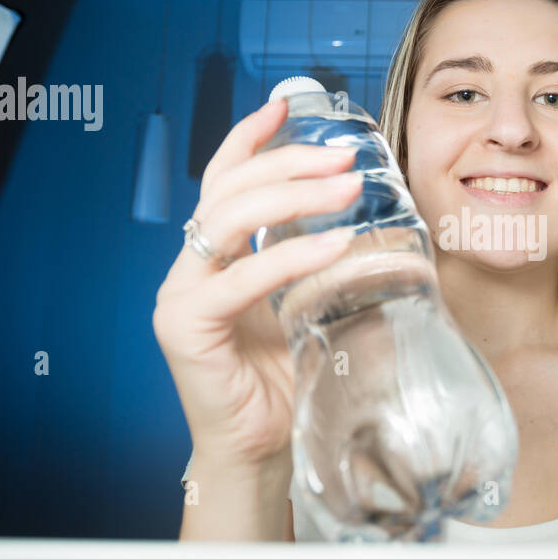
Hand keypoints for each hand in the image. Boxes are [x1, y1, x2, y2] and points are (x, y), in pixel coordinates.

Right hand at [152, 96, 362, 465]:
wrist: (262, 453)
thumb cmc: (287, 383)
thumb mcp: (309, 309)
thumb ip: (320, 266)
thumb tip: (374, 222)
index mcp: (215, 257)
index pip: (223, 180)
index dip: (250, 138)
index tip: (286, 105)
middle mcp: (191, 267)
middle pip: (228, 188)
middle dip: (287, 162)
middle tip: (344, 156)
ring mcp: (183, 294)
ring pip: (227, 217)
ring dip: (291, 194)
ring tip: (345, 186)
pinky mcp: (187, 326)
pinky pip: (239, 279)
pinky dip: (289, 256)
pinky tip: (333, 244)